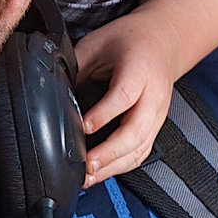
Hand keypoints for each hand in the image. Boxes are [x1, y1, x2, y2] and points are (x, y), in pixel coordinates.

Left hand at [74, 11, 180, 184]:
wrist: (164, 40)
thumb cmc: (131, 40)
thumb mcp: (98, 44)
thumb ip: (78, 67)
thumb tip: (53, 92)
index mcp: (139, 70)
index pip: (124, 96)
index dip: (103, 114)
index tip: (82, 127)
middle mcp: (154, 95)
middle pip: (136, 131)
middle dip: (110, 153)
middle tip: (85, 166)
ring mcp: (159, 114)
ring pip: (140, 147)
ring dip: (114, 166)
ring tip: (88, 178)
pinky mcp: (156, 125)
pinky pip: (142, 151)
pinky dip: (122, 166)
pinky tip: (103, 172)